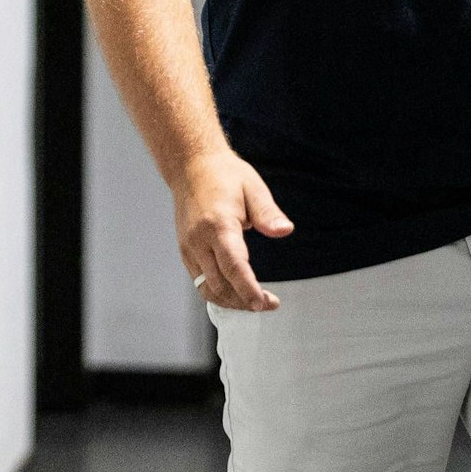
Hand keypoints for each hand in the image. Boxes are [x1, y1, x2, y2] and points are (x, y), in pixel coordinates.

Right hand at [173, 149, 293, 310]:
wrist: (191, 167)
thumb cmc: (225, 175)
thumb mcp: (253, 187)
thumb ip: (268, 213)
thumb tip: (285, 231)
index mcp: (217, 224)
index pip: (233, 265)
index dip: (248, 288)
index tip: (263, 303)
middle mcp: (198, 241)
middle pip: (220, 284)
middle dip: (244, 300)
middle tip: (269, 305)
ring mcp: (188, 248)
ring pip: (207, 288)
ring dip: (230, 301)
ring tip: (255, 304)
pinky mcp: (185, 252)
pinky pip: (200, 281)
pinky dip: (218, 292)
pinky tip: (236, 294)